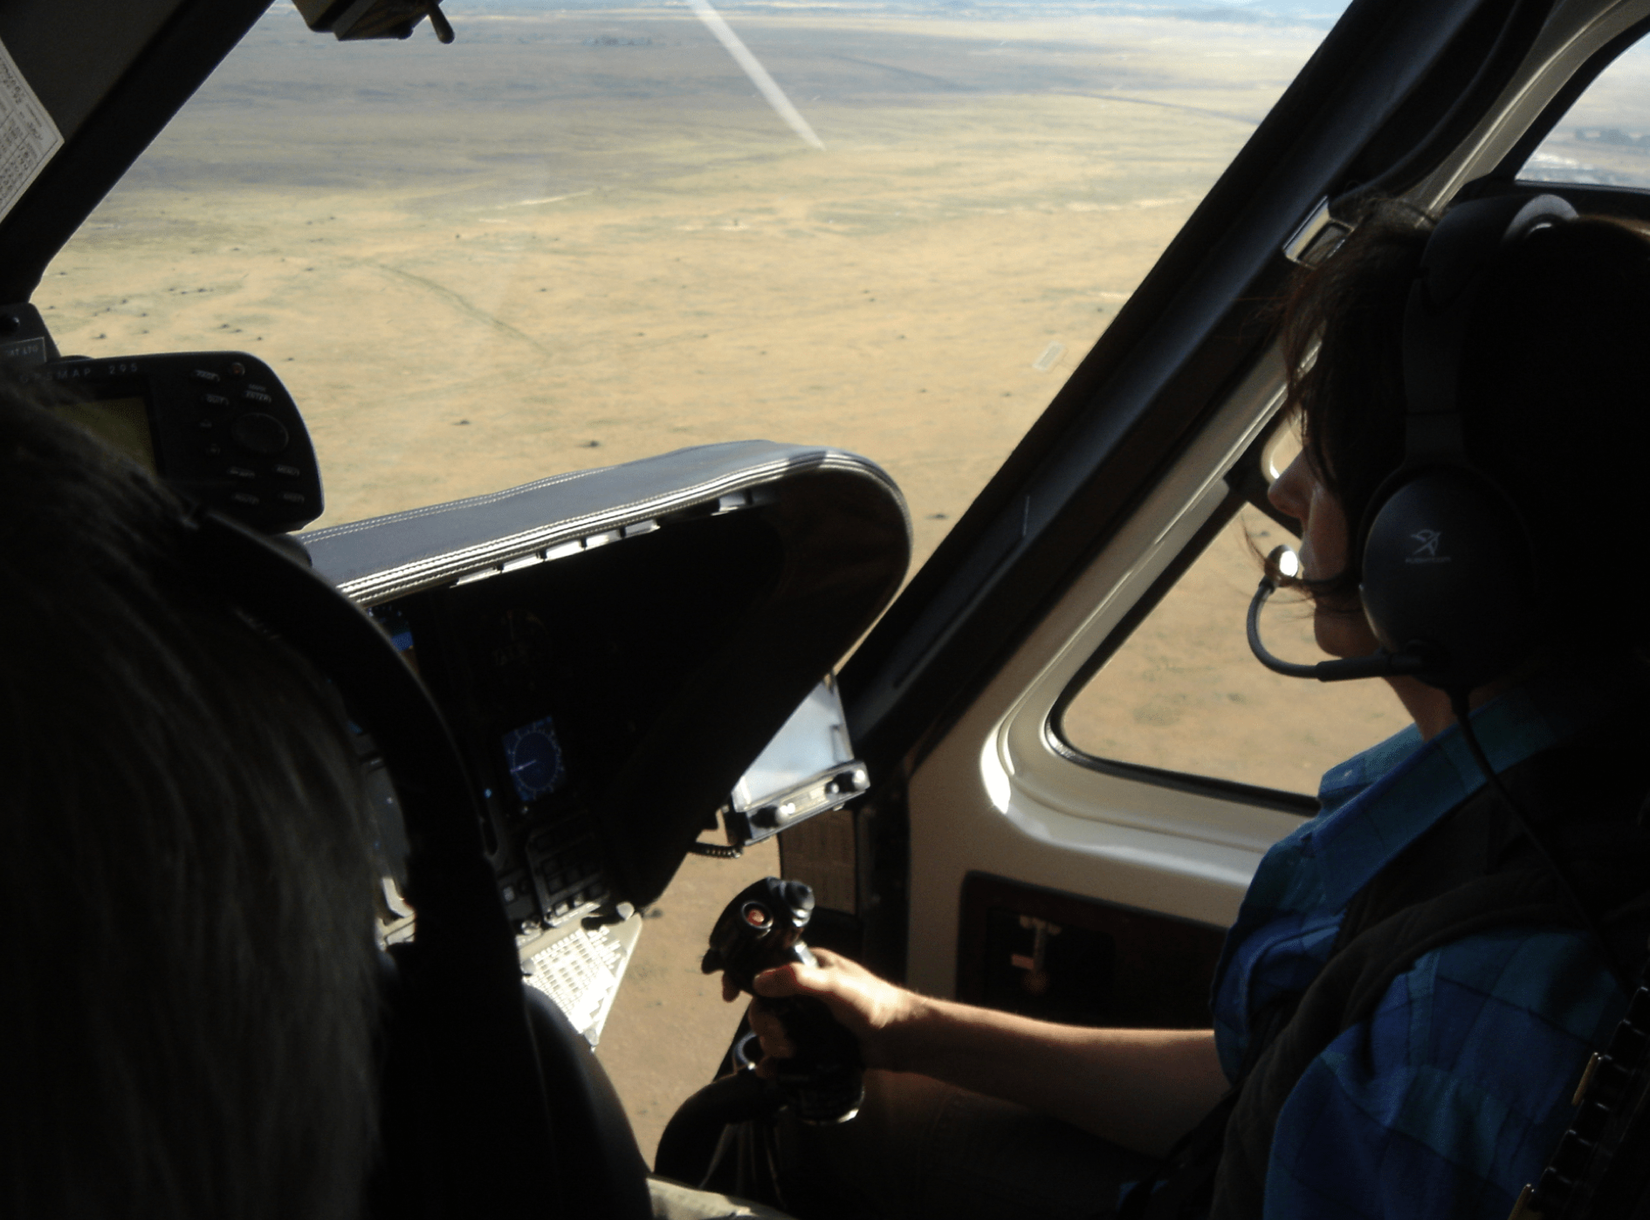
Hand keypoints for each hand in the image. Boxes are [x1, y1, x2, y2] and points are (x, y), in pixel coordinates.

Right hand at [721, 947, 920, 1073]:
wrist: (902, 1040)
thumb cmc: (875, 1004)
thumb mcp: (836, 987)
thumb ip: (799, 980)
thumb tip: (759, 981)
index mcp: (810, 967)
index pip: (766, 965)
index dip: (744, 977)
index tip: (730, 994)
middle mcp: (806, 991)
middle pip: (764, 1005)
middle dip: (764, 1024)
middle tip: (782, 1039)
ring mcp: (810, 1018)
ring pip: (772, 1029)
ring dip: (771, 1044)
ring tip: (789, 1055)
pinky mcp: (816, 1043)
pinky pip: (785, 1052)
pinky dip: (774, 1062)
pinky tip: (772, 1073)